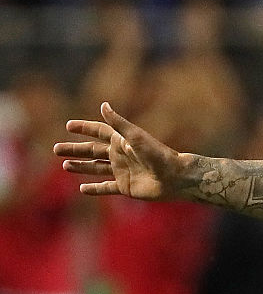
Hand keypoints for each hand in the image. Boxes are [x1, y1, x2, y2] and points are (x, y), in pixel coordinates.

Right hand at [54, 102, 182, 199]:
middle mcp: (121, 155)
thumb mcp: (135, 137)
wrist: (175, 177)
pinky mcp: (125, 187)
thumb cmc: (158, 154)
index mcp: (122, 142)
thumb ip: (118, 123)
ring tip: (64, 165)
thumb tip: (103, 104)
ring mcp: (122, 171)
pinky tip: (82, 189)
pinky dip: (94, 189)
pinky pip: (106, 188)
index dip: (85, 128)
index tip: (68, 125)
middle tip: (55, 149)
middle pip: (93, 151)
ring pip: (96, 169)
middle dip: (75, 149)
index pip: (100, 132)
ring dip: (81, 167)